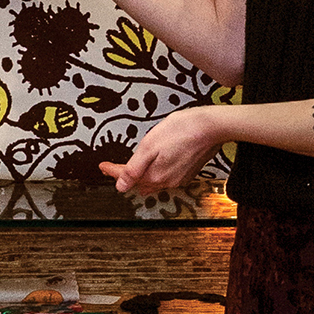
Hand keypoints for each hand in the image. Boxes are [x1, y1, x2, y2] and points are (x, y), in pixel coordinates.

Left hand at [98, 107, 223, 194]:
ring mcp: (180, 177)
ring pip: (154, 180)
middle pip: (140, 181)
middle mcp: (168, 181)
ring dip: (141, 174)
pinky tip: (155, 163)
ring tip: (131, 165)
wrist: (211, 126)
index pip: (127, 178)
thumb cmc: (181, 130)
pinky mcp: (188, 171)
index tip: (102, 166)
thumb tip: (121, 186)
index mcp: (155, 176)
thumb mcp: (149, 145)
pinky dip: (156, 171)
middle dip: (126, 175)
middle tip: (113, 166)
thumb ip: (134, 168)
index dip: (112, 171)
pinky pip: (166, 176)